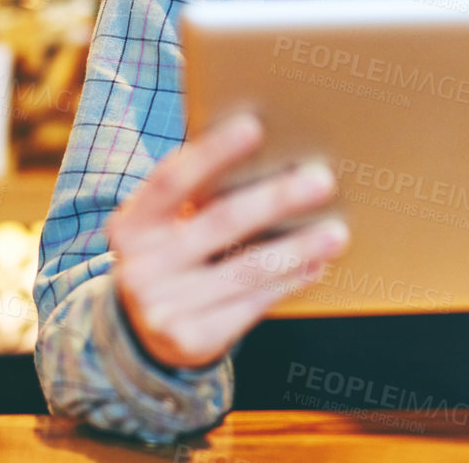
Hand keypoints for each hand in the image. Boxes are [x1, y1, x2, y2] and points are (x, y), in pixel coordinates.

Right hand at [108, 112, 349, 370]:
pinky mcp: (189, 340)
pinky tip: (315, 266)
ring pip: (244, 269)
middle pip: (220, 222)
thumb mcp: (166, 229)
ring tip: (336, 233)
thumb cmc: (175, 258)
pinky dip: (287, 283)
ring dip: (296, 249)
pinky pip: (251, 305)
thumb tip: (271, 157)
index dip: (212, 153)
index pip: (171, 180)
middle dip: (276, 199)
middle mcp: (140, 265)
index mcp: (131, 224)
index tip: (254, 127)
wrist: (145, 334)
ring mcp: (161, 307)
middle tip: (322, 180)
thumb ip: (197, 199)